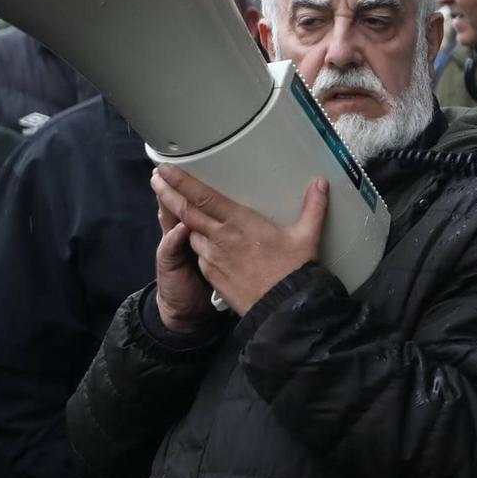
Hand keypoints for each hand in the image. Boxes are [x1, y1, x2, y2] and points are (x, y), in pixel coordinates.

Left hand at [152, 166, 327, 316]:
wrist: (283, 308)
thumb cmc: (293, 271)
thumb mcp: (307, 235)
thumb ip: (313, 207)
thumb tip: (320, 184)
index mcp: (240, 222)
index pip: (203, 196)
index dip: (181, 181)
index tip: (165, 169)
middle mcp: (221, 238)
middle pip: (186, 211)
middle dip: (167, 193)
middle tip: (156, 179)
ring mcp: (213, 257)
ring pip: (191, 234)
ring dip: (181, 221)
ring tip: (177, 210)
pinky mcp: (212, 275)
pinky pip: (200, 256)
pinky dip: (198, 246)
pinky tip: (203, 243)